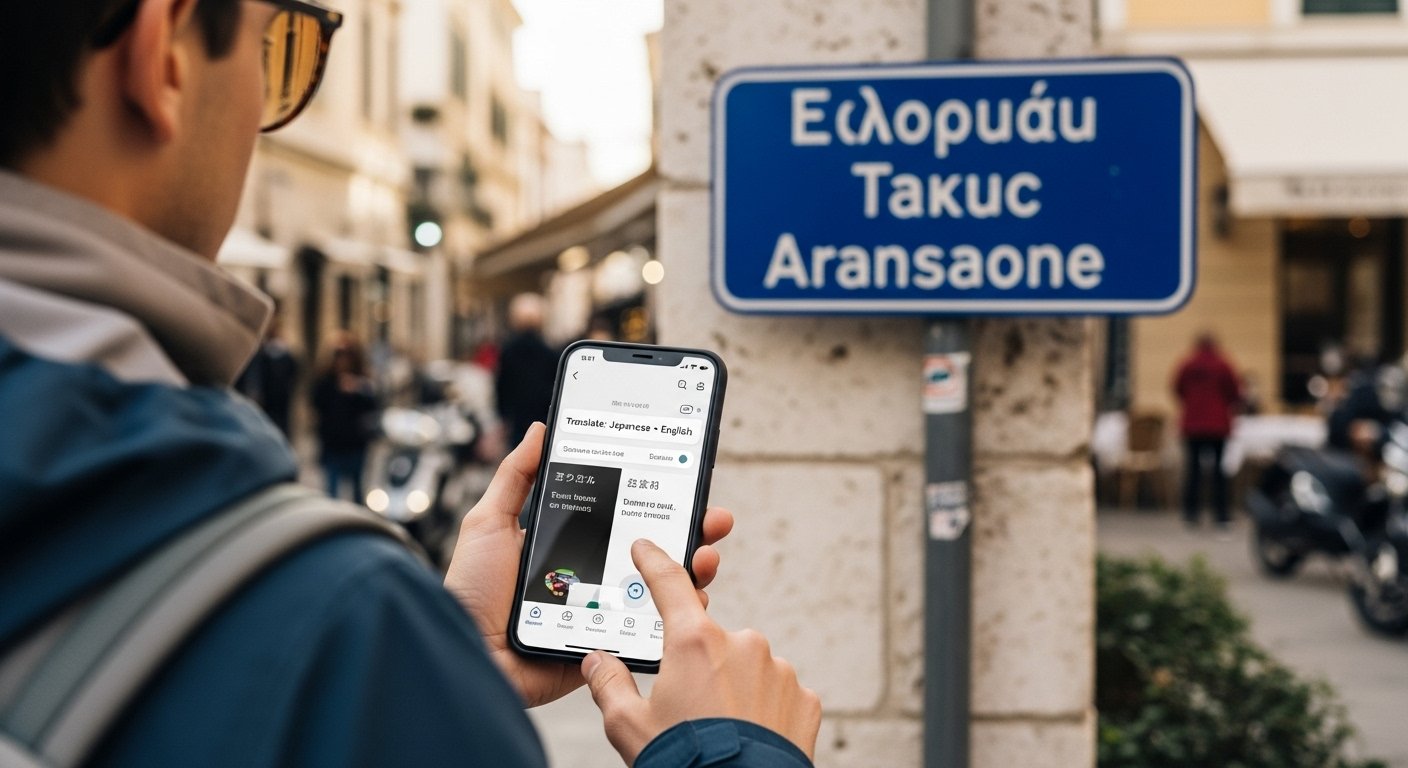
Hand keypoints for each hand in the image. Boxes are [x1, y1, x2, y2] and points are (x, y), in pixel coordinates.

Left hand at [444, 423, 735, 706]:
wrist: (469, 656)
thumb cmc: (471, 593)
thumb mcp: (489, 522)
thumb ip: (516, 476)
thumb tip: (540, 429)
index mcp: (571, 544)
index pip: (623, 516)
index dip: (656, 499)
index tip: (686, 479)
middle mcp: (594, 575)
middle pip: (654, 549)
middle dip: (691, 529)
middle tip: (714, 516)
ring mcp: (605, 610)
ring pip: (662, 588)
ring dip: (693, 568)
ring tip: (706, 554)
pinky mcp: (608, 644)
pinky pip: (651, 630)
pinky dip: (677, 616)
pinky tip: (693, 598)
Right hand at [582, 540, 821, 763]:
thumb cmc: (683, 763)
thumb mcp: (629, 726)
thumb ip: (609, 685)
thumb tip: (597, 662)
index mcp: (694, 643)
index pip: (669, 584)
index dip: (654, 561)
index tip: (647, 548)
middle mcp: (741, 644)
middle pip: (710, 642)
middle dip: (699, 668)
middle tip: (689, 710)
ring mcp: (778, 669)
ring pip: (747, 668)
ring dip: (734, 690)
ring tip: (721, 731)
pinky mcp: (804, 697)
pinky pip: (777, 693)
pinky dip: (764, 710)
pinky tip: (750, 736)